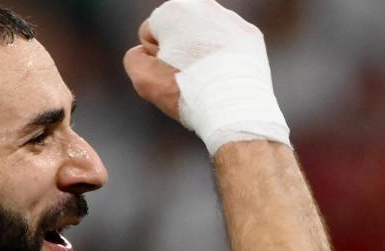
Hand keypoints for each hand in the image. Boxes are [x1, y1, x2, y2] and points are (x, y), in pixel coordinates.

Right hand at [123, 0, 290, 154]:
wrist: (233, 106)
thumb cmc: (186, 92)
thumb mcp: (142, 78)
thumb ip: (134, 57)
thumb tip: (148, 53)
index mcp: (174, 10)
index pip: (150, 34)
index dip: (155, 57)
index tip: (168, 72)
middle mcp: (204, 6)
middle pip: (178, 32)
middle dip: (178, 50)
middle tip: (187, 76)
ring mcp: (230, 19)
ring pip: (204, 37)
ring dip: (201, 53)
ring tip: (207, 78)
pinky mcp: (250, 35)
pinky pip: (228, 45)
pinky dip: (224, 58)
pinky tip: (225, 76)